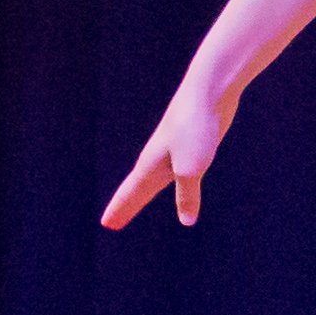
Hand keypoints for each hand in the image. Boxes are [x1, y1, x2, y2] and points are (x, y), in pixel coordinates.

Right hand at [101, 69, 240, 229]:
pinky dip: (167, 179)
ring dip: (143, 191)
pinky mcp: (191, 141)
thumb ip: (187, 195)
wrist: (209, 89)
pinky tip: (172, 175)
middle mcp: (157, 157)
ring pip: (155, 177)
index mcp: (151, 164)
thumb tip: (187, 221)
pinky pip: (175, 168)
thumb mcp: (191, 168)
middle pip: (138, 188)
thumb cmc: (195, 127)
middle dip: (126, 205)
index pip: (131, 193)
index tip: (106, 224)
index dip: (120, 209)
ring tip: (135, 200)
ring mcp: (174, 147)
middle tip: (112, 223)